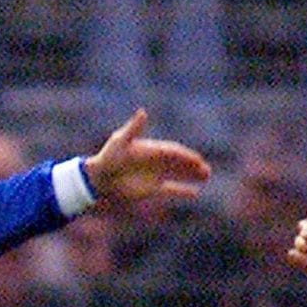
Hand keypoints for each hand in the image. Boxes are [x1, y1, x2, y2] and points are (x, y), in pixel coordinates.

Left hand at [80, 110, 210, 206]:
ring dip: (192, 176)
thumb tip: (143, 112)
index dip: (186, 156)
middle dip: (194, 166)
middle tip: (207, 171)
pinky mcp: (152, 189)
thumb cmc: (108, 157)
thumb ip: (133, 128)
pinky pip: (171, 189)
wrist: (99, 178)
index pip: (173, 151)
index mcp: (152, 148)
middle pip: (180, 162)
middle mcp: (157, 161)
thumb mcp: (120, 141)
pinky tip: (195, 193)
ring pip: (179, 174)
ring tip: (207, 177)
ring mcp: (156, 175)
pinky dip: (182, 191)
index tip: (197, 160)